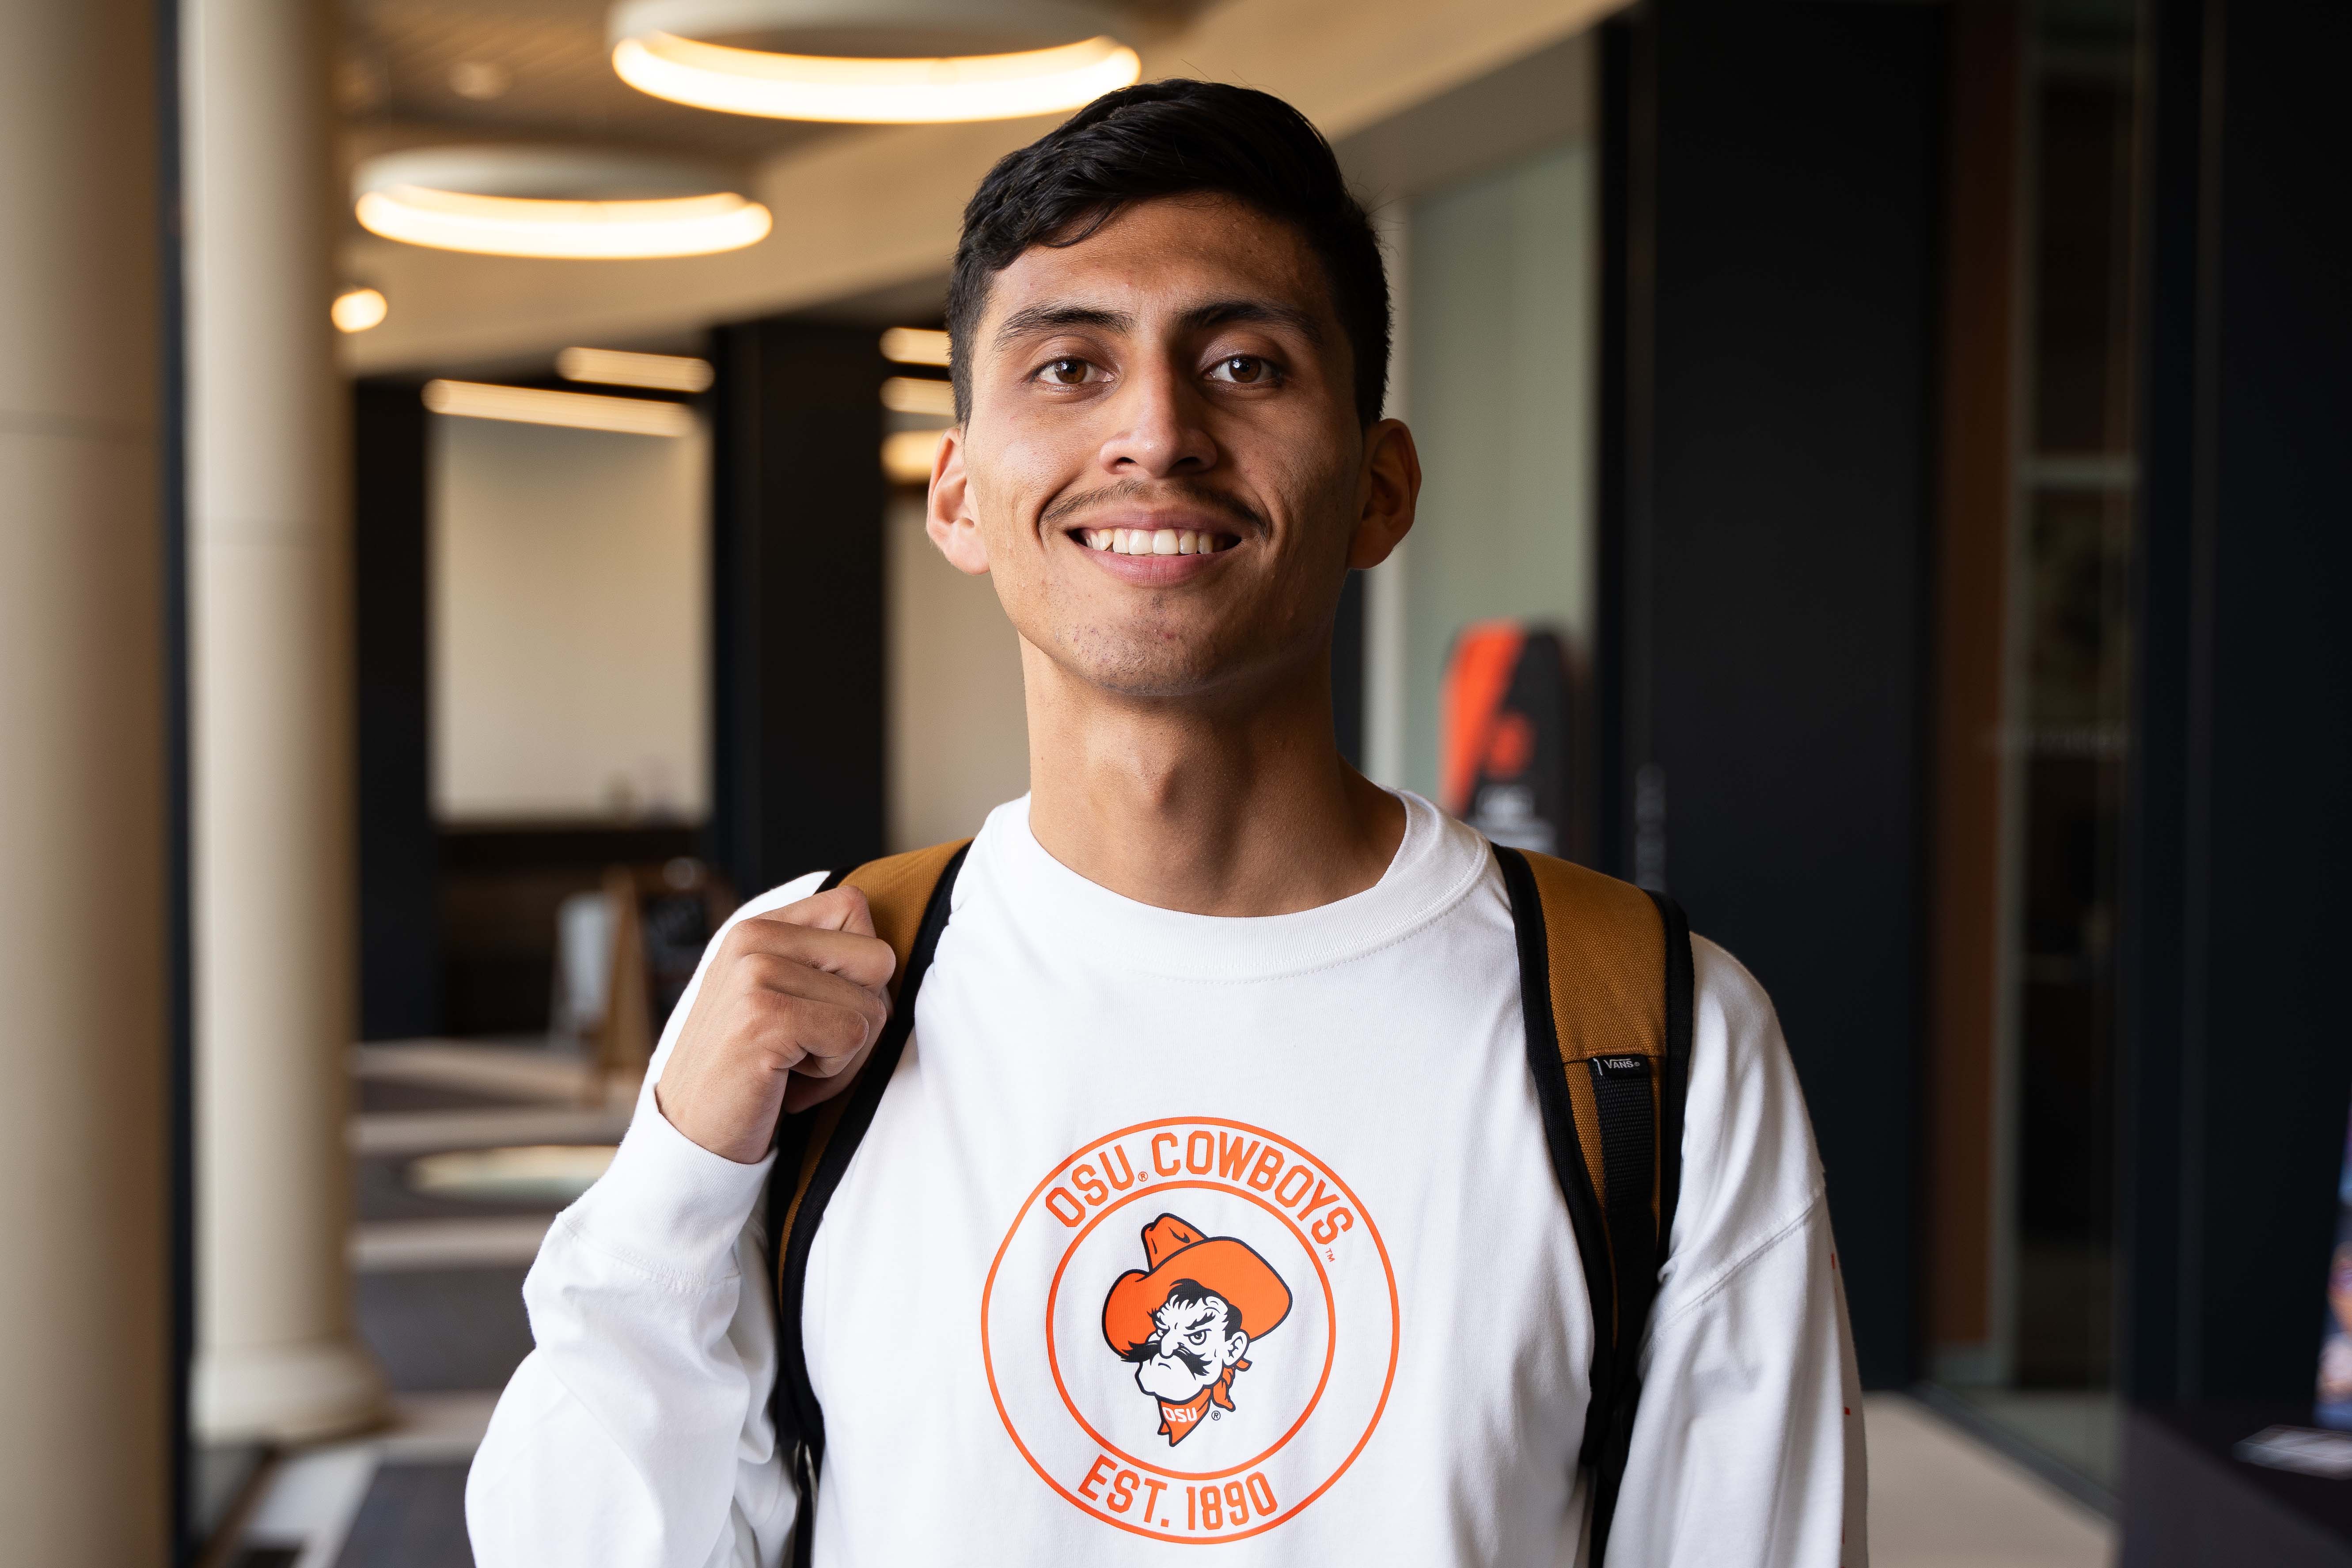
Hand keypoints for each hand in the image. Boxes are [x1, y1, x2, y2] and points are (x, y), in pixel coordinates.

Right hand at [653, 887, 896, 1163]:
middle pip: (878, 959)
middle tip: (806, 1046)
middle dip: (861, 1015)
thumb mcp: (780, 997)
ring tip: (789, 1066)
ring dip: (844, 1054)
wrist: (691, 1133)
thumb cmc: (751, 1070)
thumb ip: (821, 963)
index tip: (816, 1008)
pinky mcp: (764, 1016)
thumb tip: (888, 955)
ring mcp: (755, 973)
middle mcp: (752, 937)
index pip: (853, 906)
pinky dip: (831, 1075)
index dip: (859, 968)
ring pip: (872, 1006)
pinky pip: (853, 1037)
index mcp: (756, 927)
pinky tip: (784, 1081)